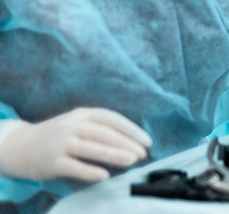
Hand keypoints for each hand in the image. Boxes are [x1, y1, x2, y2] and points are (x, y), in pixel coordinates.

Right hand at [0, 108, 152, 182]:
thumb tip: (132, 142)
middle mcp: (72, 126)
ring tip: (132, 161)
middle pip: (105, 134)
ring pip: (92, 148)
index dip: (132, 130)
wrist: (19, 146)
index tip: (147, 141)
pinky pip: (75, 166)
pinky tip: (105, 175)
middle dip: (127, 144)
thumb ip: (100, 129)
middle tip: (143, 154)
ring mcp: (61, 143)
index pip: (112, 119)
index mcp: (82, 114)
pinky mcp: (52, 162)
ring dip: (115, 155)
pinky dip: (90, 171)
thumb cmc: (58, 136)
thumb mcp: (77, 124)